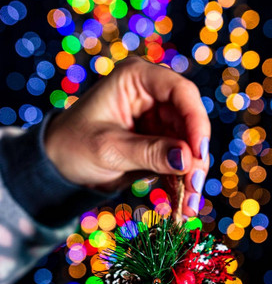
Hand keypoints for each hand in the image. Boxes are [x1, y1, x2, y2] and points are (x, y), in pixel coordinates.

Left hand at [45, 56, 210, 218]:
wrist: (60, 164)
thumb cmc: (74, 145)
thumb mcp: (109, 148)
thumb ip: (149, 152)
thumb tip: (188, 160)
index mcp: (137, 79)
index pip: (180, 92)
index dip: (195, 121)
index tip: (199, 153)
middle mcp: (152, 95)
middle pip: (189, 121)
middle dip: (195, 156)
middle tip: (195, 187)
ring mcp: (158, 120)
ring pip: (189, 144)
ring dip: (192, 174)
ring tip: (189, 204)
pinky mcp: (160, 143)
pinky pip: (179, 160)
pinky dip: (182, 181)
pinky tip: (183, 203)